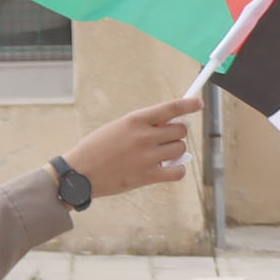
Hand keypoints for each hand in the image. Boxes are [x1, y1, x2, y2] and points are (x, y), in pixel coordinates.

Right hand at [63, 95, 197, 195]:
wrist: (80, 173)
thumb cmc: (97, 149)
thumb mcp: (117, 127)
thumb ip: (142, 126)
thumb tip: (169, 127)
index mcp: (135, 120)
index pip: (170, 108)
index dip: (188, 104)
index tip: (198, 103)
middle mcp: (144, 136)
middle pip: (180, 131)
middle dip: (176, 133)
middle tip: (165, 139)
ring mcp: (148, 157)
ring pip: (180, 149)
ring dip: (175, 151)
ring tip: (161, 155)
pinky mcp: (148, 176)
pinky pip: (178, 172)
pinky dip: (177, 170)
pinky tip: (168, 169)